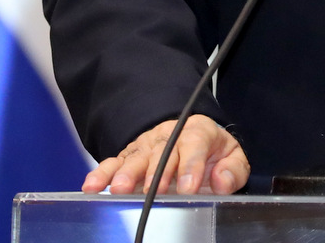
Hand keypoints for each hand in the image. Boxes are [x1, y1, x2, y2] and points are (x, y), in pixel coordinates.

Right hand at [82, 114, 250, 194]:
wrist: (192, 138)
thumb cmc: (210, 152)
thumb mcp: (231, 156)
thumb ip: (233, 169)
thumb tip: (221, 180)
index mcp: (198, 132)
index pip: (195, 144)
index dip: (191, 165)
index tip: (188, 187)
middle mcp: (170, 135)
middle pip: (162, 151)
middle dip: (155, 172)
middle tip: (150, 191)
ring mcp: (147, 145)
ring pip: (136, 156)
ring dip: (126, 173)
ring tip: (118, 188)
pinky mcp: (130, 155)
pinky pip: (114, 163)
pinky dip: (101, 173)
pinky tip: (91, 186)